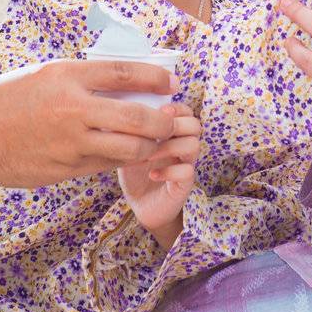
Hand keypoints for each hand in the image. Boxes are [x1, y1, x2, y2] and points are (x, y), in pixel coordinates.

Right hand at [0, 59, 183, 186]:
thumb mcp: (40, 74)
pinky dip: (121, 160)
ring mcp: (70, 143)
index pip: (124, 73)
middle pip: (137, 116)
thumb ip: (78, 78)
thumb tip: (119, 82)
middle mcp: (72, 108)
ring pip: (128, 149)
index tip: (171, 81)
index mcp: (65, 76)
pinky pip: (105, 166)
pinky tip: (127, 154)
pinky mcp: (65, 169)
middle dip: (162, 120)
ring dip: (149, 146)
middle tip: (171, 119)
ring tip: (155, 141)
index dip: (155, 76)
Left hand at [117, 104, 201, 247]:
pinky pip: (187, 171)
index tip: (158, 110)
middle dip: (175, 124)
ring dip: (169, 147)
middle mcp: (183, 146)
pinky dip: (169, 171)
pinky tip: (152, 174)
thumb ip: (128, 129)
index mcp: (173, 133)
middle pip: (195, 125)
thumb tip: (117, 110)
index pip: (186, 111)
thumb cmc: (135, 171)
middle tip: (154, 132)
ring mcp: (186, 165)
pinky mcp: (185, 184)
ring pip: (193, 146)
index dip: (176, 107)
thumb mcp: (128, 146)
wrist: (140, 204)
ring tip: (147, 155)